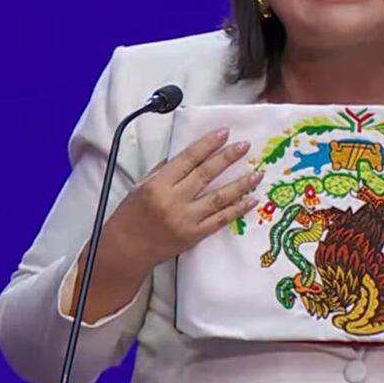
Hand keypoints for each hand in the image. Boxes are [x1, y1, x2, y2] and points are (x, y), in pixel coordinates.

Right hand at [110, 127, 262, 270]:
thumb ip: (164, 170)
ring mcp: (186, 219)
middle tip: (244, 146)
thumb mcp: (141, 186)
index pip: (188, 159)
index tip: (224, 133)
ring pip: (219, 198)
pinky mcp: (195, 235)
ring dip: (241, 184)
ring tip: (257, 173)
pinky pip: (221, 220)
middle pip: (206, 174)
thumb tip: (189, 156)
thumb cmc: (130, 216)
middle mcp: (174, 201)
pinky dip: (237, 209)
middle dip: (227, 158)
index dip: (207, 144)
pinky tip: (251, 199)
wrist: (126, 250)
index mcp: (158, 185)